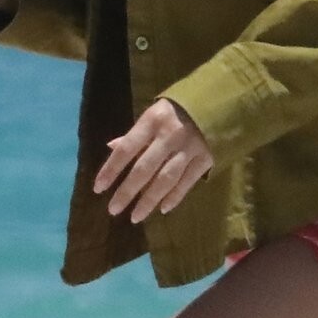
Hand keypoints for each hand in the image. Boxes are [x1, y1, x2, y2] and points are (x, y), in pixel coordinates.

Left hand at [93, 98, 212, 222]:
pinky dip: (174, 197)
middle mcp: (169, 136)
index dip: (111, 169)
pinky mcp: (206, 159)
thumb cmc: (178, 109)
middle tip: (113, 209)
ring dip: (149, 200)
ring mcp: (189, 149)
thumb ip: (135, 134)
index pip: (127, 149)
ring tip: (135, 217)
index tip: (98, 188)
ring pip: (166, 180)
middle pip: (145, 169)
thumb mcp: (153, 113)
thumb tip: (111, 148)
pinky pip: (187, 182)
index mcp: (153, 121)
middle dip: (127, 191)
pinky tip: (162, 209)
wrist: (220, 101)